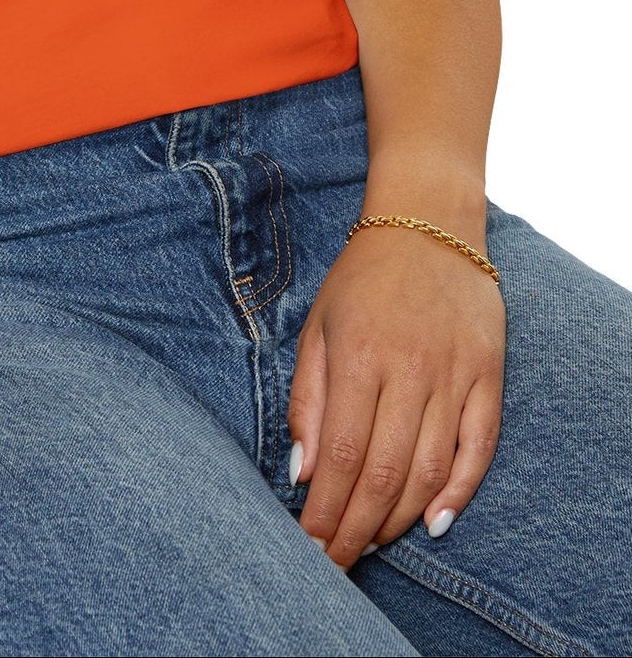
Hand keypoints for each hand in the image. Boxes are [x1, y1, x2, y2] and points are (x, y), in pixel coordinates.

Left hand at [289, 219, 505, 567]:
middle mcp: (409, 370)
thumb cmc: (361, 281)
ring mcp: (454, 374)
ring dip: (399, 517)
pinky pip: (479, 447)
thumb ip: (307, 399)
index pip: (340, 454)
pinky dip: (459, 491)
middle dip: (356, 527)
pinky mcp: (489, 376)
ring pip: (430, 469)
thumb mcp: (317, 328)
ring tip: (372, 543)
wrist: (427, 227)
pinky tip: (434, 522)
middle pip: (383, 472)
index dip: (326, 508)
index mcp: (359, 357)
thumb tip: (301, 471)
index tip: (309, 543)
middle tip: (336, 561)